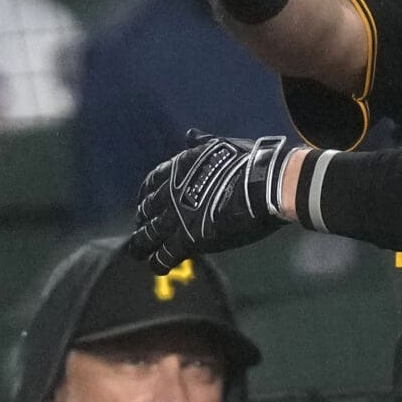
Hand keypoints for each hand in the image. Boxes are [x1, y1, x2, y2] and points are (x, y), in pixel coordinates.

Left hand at [129, 131, 291, 272]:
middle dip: (143, 220)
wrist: (264, 183)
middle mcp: (170, 193)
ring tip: (138, 252)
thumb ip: (201, 143)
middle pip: (147, 210)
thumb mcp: (220, 145)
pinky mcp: (188, 239)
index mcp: (178, 167)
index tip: (146, 201)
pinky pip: (165, 255)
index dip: (146, 194)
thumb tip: (190, 134)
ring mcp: (177, 217)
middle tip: (143, 228)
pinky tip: (157, 267)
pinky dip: (158, 263)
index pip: (152, 182)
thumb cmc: (250, 162)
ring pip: (148, 234)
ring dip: (141, 244)